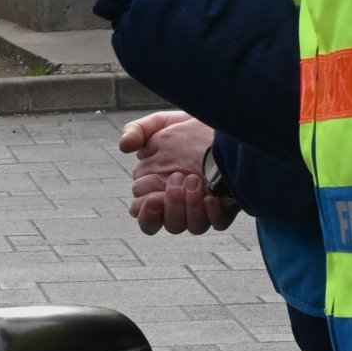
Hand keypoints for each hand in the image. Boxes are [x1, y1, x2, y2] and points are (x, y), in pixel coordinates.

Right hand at [119, 111, 234, 234]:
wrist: (228, 127)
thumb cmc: (193, 127)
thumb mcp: (162, 122)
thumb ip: (137, 130)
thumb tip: (123, 147)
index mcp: (158, 188)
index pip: (143, 214)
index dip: (146, 212)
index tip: (153, 198)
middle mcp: (180, 204)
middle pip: (167, 224)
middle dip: (171, 205)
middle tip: (177, 179)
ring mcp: (202, 208)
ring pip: (190, 227)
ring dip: (190, 207)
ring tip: (195, 181)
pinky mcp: (224, 209)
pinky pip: (216, 224)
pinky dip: (212, 213)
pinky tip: (212, 196)